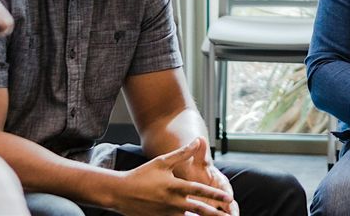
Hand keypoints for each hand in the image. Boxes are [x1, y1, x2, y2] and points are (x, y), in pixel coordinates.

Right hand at [111, 138, 234, 215]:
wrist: (120, 192)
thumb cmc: (142, 174)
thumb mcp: (162, 161)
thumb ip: (182, 153)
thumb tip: (197, 140)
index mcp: (174, 186)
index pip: (199, 191)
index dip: (215, 195)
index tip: (229, 198)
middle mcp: (172, 202)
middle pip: (198, 209)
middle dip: (215, 213)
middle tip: (229, 215)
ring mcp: (166, 214)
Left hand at [174, 137, 239, 215]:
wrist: (191, 175)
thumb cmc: (195, 168)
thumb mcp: (197, 160)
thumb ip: (200, 152)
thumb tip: (200, 138)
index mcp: (221, 182)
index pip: (227, 190)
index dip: (229, 195)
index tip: (230, 201)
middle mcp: (221, 195)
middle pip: (229, 207)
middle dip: (232, 213)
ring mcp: (216, 204)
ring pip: (223, 215)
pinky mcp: (210, 211)